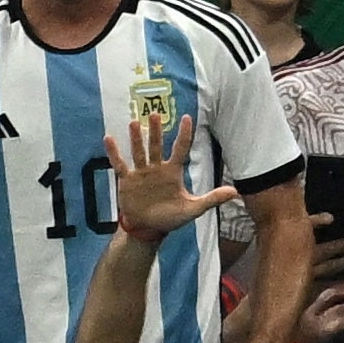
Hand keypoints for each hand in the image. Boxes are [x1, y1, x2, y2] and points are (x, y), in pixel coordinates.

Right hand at [108, 109, 238, 243]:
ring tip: (134, 122)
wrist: (149, 228)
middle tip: (155, 113)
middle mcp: (157, 168)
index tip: (187, 117)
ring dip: (136, 138)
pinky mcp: (127, 180)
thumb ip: (212, 199)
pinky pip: (120, 164)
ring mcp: (141, 173)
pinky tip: (109, 139)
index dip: (184, 134)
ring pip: (139, 151)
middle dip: (156, 130)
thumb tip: (235, 192)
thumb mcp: (193, 209)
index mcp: (173, 171)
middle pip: (156, 145)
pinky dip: (114, 152)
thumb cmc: (171, 217)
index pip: (180, 148)